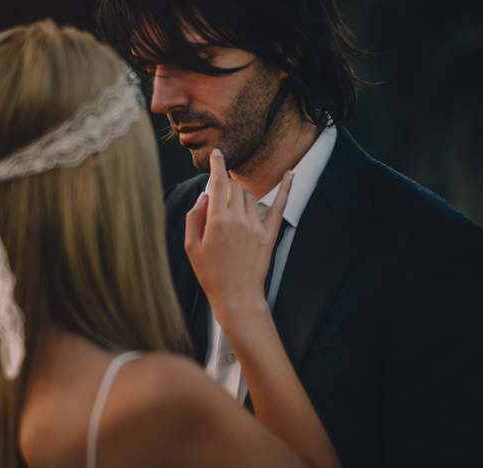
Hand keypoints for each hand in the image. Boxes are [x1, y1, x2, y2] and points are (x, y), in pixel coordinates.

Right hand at [184, 148, 293, 327]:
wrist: (236, 297)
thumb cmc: (211, 275)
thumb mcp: (191, 247)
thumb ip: (193, 218)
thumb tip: (203, 197)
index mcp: (217, 220)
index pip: (218, 182)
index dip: (217, 165)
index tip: (217, 154)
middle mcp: (238, 219)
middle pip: (235, 188)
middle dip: (227, 187)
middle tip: (220, 201)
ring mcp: (256, 226)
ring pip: (250, 197)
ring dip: (242, 196)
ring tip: (233, 210)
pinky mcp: (269, 235)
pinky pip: (280, 206)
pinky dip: (286, 188)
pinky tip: (291, 174)